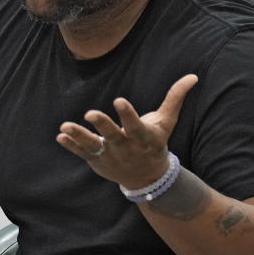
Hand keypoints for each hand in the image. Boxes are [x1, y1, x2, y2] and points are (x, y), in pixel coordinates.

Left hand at [56, 74, 197, 189]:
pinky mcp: (96, 160)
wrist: (147, 178)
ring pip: (92, 146)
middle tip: (90, 113)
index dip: (128, 114)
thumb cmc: (155, 142)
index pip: (135, 126)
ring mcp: (109, 155)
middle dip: (102, 125)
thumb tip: (193, 76)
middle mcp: (125, 148)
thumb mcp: (166, 122)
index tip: (119, 100)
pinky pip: (82, 153)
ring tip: (64, 127)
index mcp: (143, 137)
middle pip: (113, 136)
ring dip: (79, 136)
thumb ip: (175, 99)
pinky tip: (60, 137)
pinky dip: (71, 146)